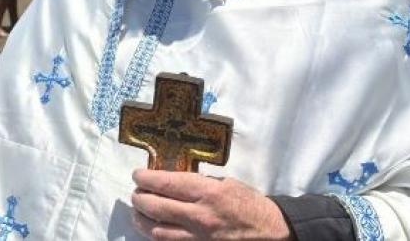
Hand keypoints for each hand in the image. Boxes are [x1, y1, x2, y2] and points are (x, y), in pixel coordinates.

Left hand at [131, 169, 289, 239]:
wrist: (273, 234)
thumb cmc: (251, 205)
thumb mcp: (227, 184)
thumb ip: (200, 182)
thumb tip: (172, 179)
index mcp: (208, 193)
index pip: (165, 183)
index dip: (145, 178)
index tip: (137, 175)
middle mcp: (199, 216)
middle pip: (154, 206)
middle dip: (138, 197)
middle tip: (136, 192)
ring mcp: (197, 238)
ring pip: (155, 230)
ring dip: (141, 218)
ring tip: (138, 210)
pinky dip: (156, 235)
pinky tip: (154, 228)